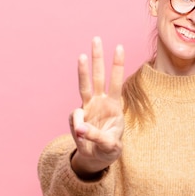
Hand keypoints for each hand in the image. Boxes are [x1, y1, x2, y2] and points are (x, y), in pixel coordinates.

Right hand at [69, 37, 124, 175]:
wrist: (97, 158)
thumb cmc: (108, 148)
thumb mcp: (109, 145)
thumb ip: (96, 136)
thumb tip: (78, 127)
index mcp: (114, 106)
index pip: (116, 82)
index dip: (117, 65)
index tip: (119, 47)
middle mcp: (101, 102)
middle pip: (99, 76)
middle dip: (98, 58)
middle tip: (96, 38)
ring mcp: (88, 108)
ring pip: (84, 85)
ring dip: (83, 70)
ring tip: (81, 56)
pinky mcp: (78, 117)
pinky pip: (75, 116)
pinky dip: (78, 125)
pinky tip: (81, 134)